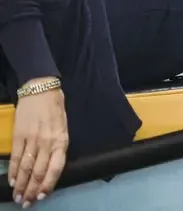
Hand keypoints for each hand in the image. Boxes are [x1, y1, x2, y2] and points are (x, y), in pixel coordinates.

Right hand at [9, 81, 67, 206]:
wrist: (41, 90)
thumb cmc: (55, 109)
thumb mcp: (63, 128)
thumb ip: (58, 146)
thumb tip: (50, 166)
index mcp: (61, 140)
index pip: (56, 167)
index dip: (48, 184)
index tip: (42, 195)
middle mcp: (47, 142)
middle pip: (39, 171)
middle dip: (32, 189)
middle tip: (27, 203)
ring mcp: (32, 139)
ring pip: (26, 167)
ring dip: (21, 184)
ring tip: (18, 196)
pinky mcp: (19, 135)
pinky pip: (16, 157)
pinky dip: (13, 171)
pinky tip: (12, 181)